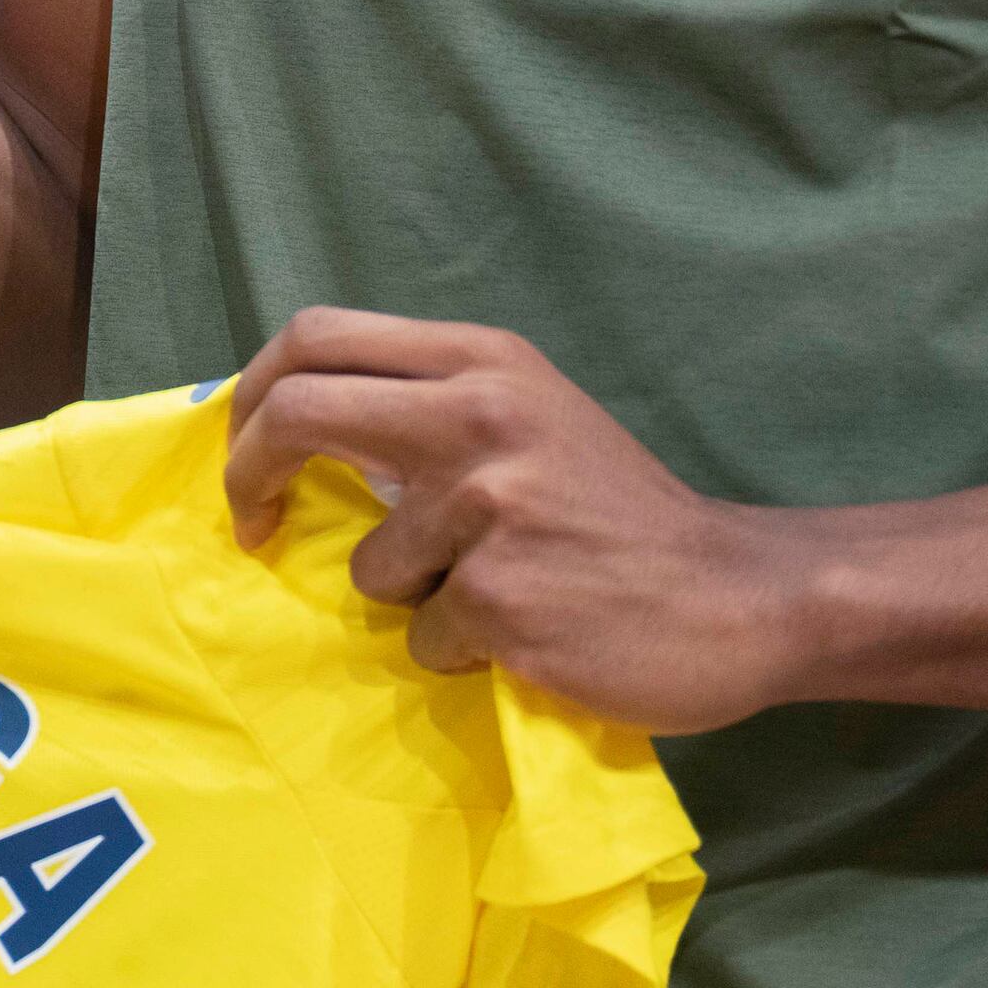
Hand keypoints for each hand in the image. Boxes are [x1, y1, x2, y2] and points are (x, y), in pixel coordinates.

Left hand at [225, 308, 810, 735]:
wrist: (740, 596)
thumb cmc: (619, 514)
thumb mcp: (531, 418)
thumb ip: (430, 406)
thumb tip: (298, 426)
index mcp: (484, 361)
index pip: (318, 336)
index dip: (255, 394)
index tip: (247, 451)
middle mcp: (480, 414)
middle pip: (300, 411)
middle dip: (250, 473)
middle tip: (254, 526)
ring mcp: (490, 506)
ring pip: (372, 564)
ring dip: (414, 599)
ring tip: (502, 596)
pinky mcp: (501, 597)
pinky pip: (425, 636)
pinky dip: (460, 651)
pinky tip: (532, 636)